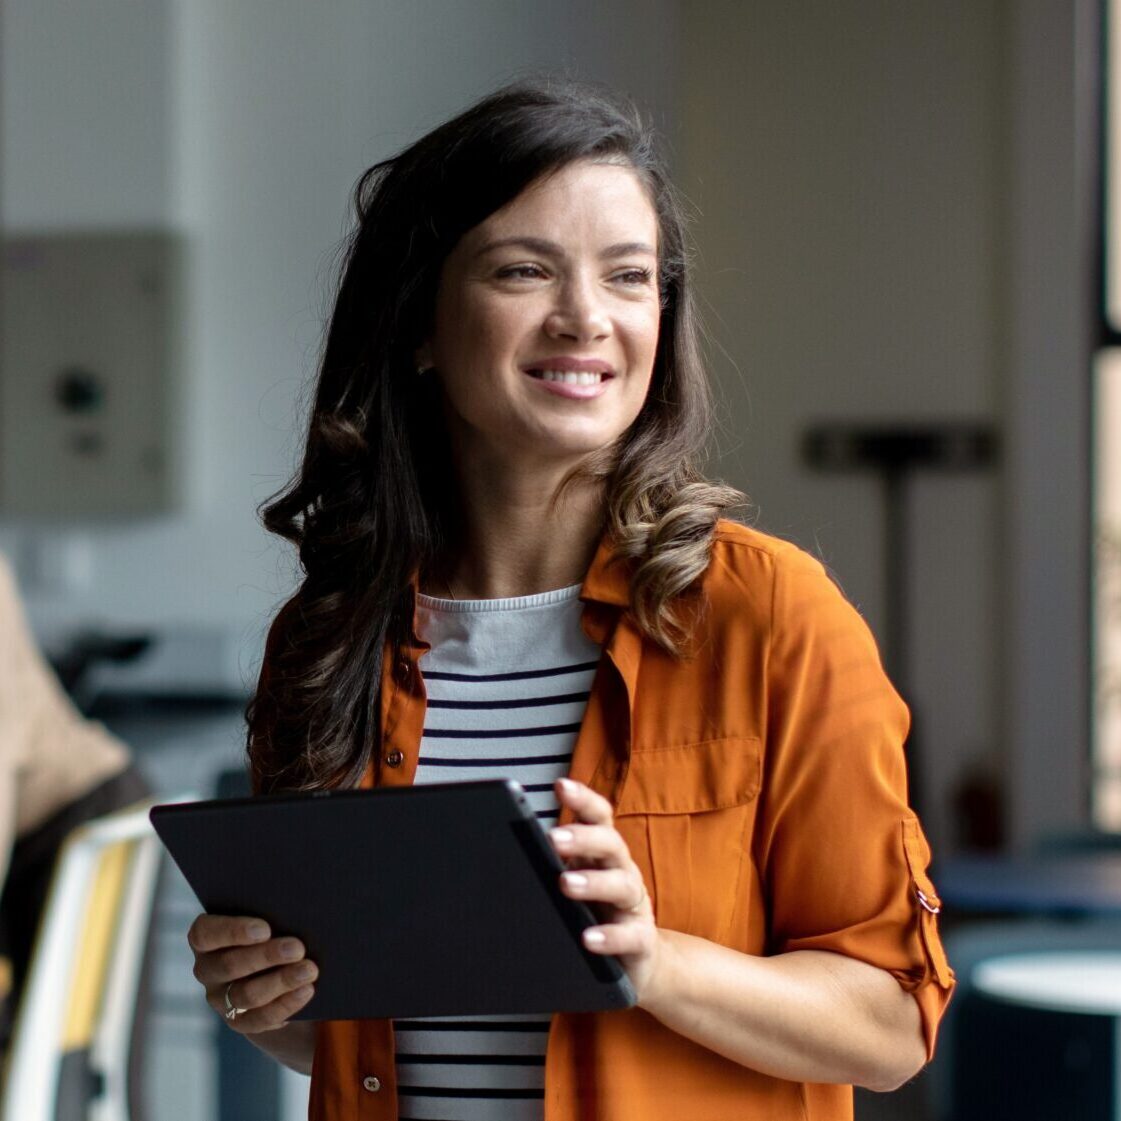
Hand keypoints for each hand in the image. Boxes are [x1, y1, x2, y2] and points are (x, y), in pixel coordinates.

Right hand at [188, 914, 317, 1033]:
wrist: (284, 966)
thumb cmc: (277, 926)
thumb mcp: (271, 916)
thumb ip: (274, 912)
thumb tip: (298, 909)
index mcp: (207, 936)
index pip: (205, 934)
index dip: (232, 931)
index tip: (265, 929)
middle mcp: (208, 969)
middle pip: (228, 966)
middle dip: (266, 956)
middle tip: (298, 948)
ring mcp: (221, 999)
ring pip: (246, 994)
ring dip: (281, 981)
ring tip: (309, 970)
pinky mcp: (240, 1021)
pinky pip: (259, 1019)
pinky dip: (285, 1005)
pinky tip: (306, 990)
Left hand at [550, 777, 661, 999]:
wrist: (637, 961)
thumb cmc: (593, 912)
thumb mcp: (572, 882)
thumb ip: (548, 864)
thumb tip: (500, 850)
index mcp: (602, 854)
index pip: (598, 817)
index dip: (583, 799)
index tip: (561, 785)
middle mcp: (621, 871)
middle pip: (610, 843)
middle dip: (583, 837)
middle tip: (554, 838)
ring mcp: (633, 905)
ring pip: (622, 884)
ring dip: (593, 882)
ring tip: (565, 884)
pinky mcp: (640, 940)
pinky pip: (630, 936)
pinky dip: (609, 936)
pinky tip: (587, 938)